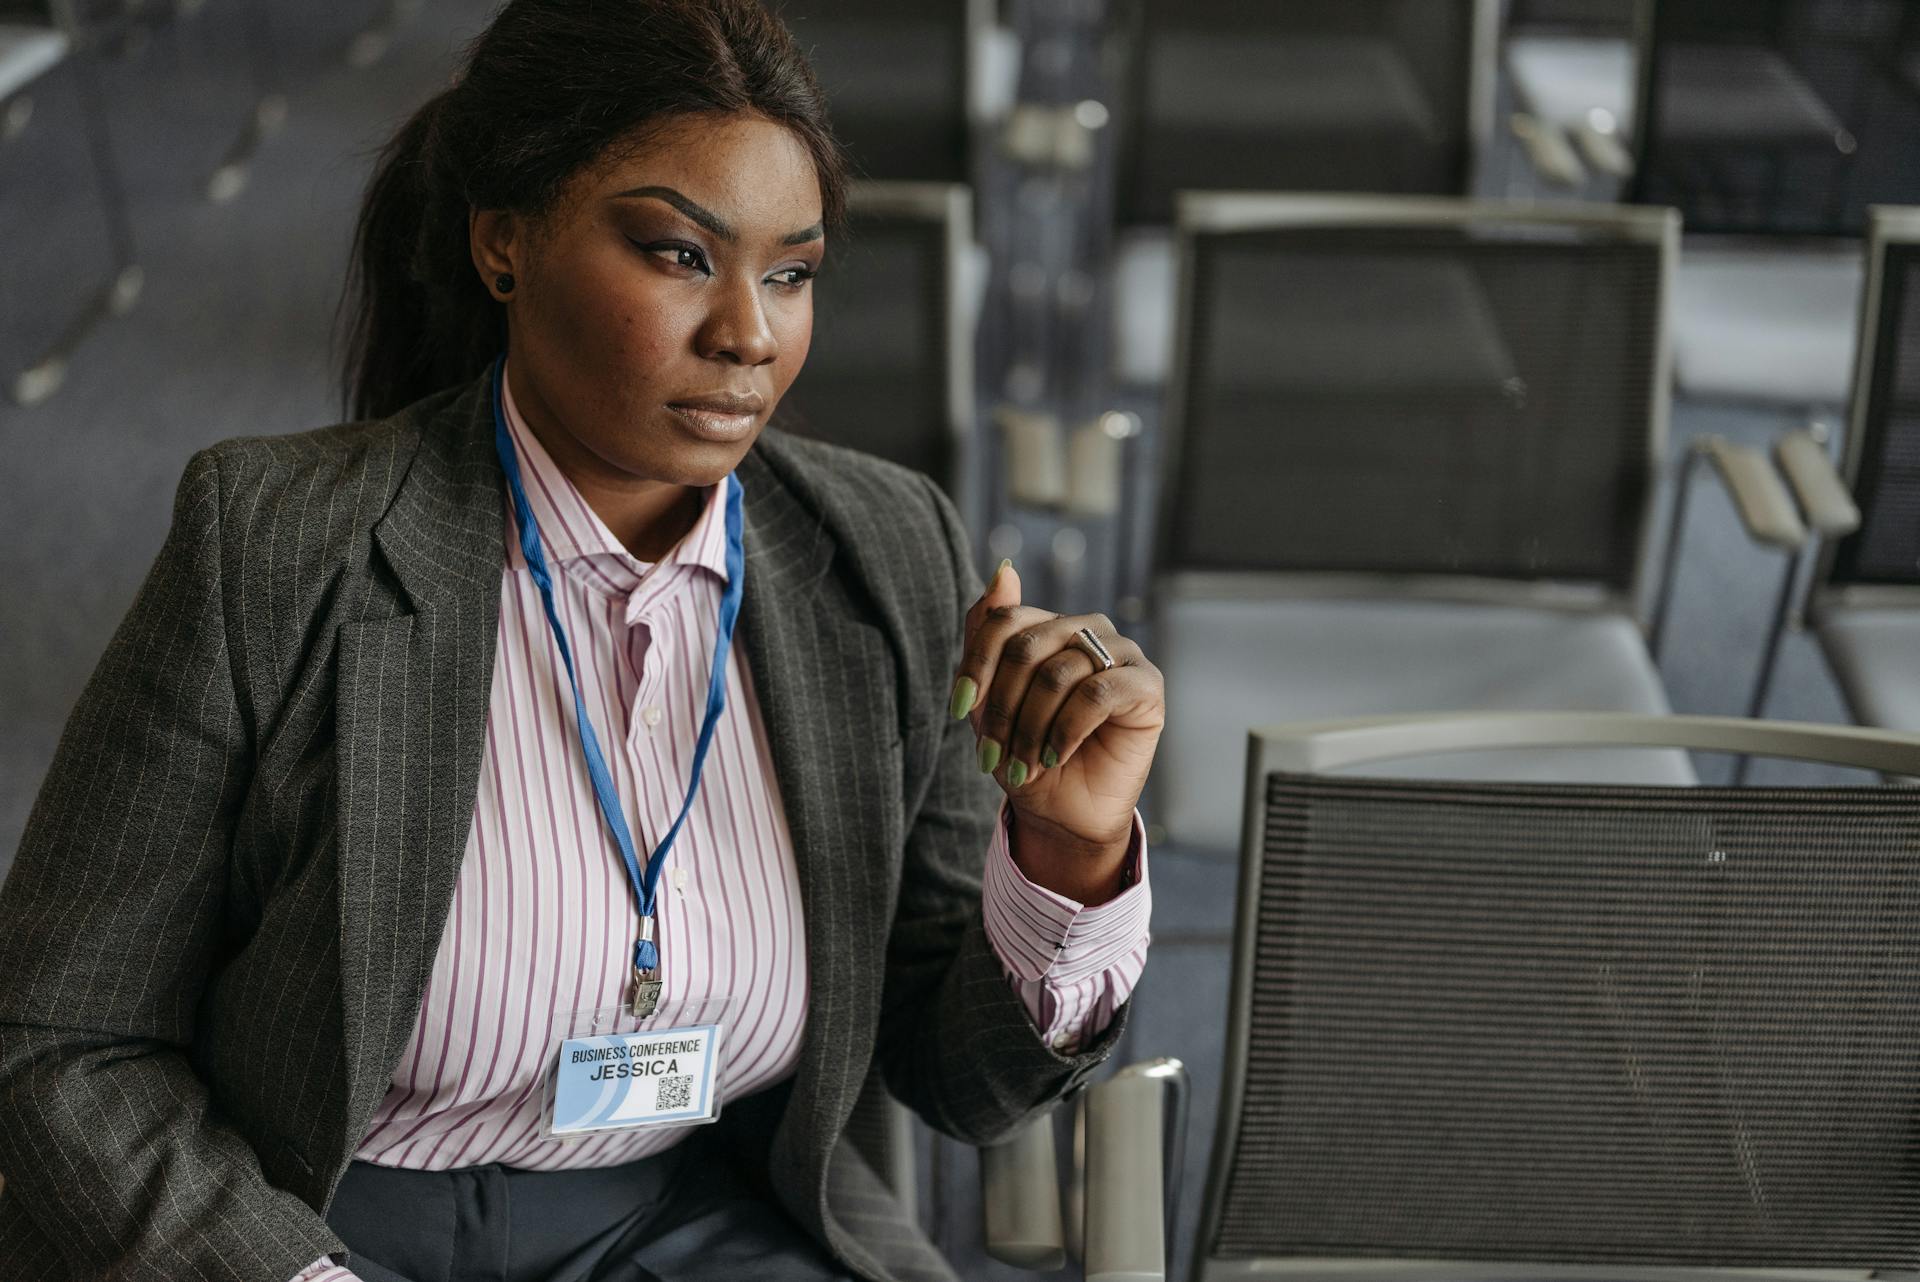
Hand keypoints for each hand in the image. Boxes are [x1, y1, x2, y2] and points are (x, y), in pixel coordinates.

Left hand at [949, 560, 1164, 902]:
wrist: (1061, 812)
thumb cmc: (1025, 753)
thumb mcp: (988, 698)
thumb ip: (988, 632)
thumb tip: (1004, 569)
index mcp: (1050, 626)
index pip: (1003, 619)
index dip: (976, 666)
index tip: (960, 711)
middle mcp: (1088, 630)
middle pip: (1027, 646)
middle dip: (1002, 707)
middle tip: (994, 752)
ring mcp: (1122, 654)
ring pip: (1059, 673)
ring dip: (1030, 727)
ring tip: (1025, 761)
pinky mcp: (1147, 685)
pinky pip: (1097, 693)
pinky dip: (1066, 730)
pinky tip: (1055, 755)